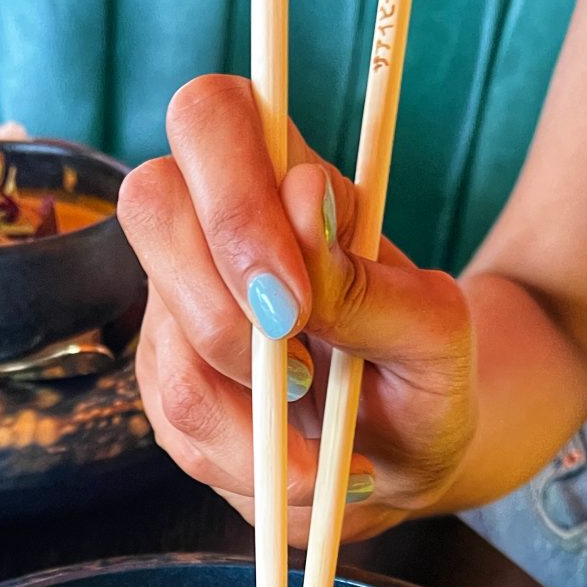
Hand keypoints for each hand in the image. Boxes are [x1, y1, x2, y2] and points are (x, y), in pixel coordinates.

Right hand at [118, 75, 476, 544]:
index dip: (235, 198)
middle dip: (223, 311)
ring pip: (169, 348)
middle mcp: (211, 228)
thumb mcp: (435, 337)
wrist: (403, 458)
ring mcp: (176, 309)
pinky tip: (304, 468)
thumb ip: (374, 280)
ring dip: (253, 416)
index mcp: (283, 177)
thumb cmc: (422, 380)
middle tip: (299, 377)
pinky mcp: (167, 386)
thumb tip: (305, 203)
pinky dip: (250, 463)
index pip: (212, 117)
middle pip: (152, 207)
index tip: (295, 296)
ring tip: (327, 452)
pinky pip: (179, 425)